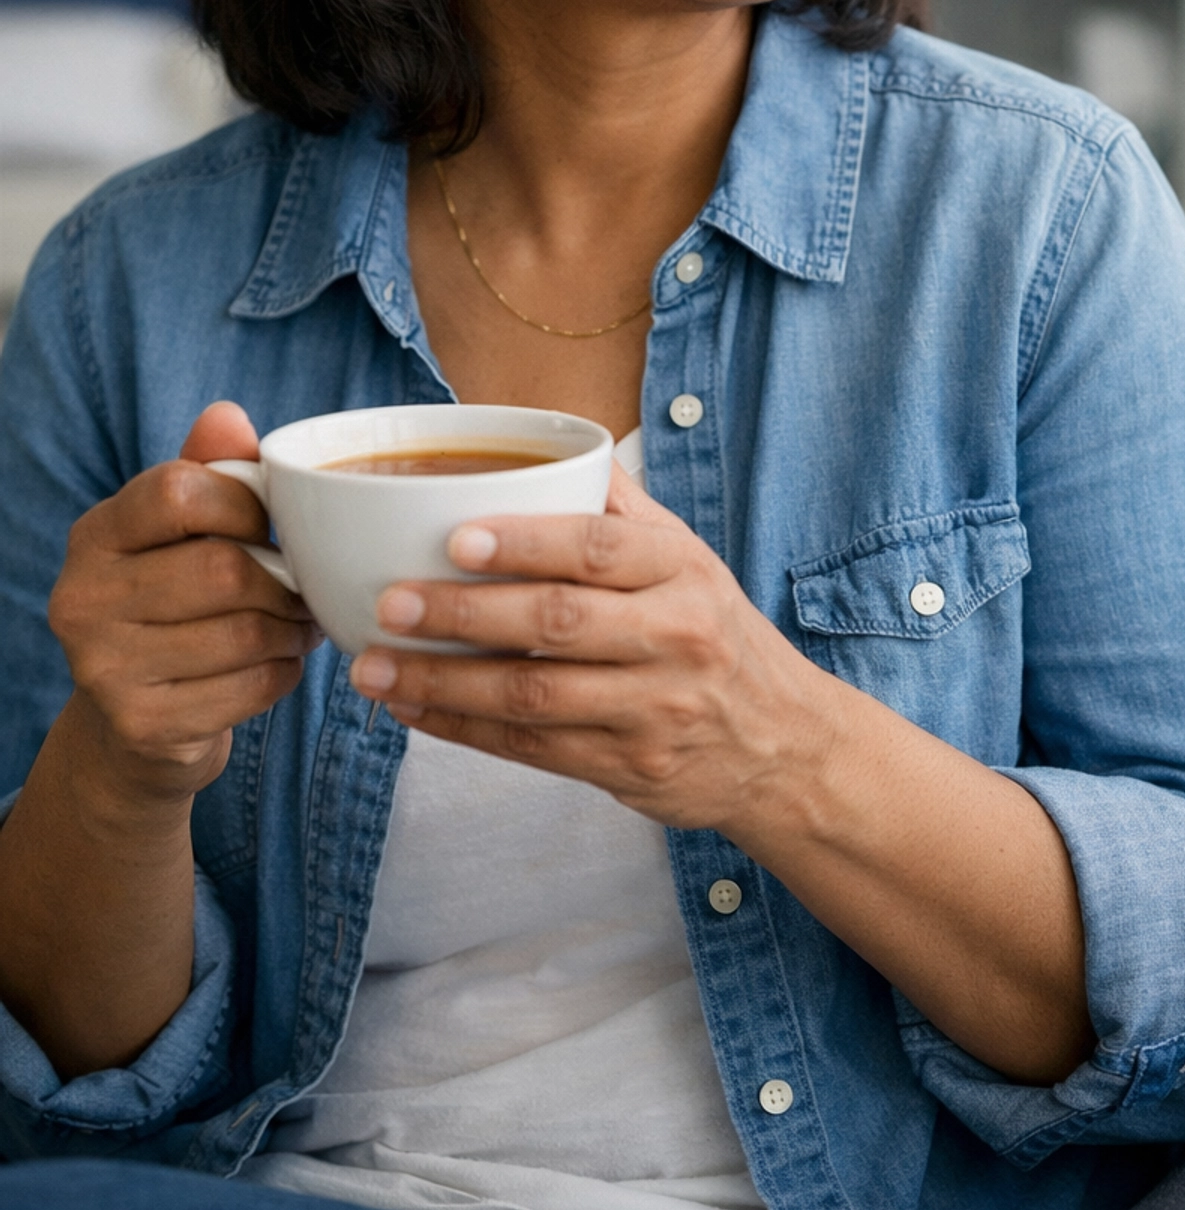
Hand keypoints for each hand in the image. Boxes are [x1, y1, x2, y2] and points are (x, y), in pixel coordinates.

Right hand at [49, 402, 321, 807]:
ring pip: (244, 632)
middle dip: (284, 580)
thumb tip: (226, 415)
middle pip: (222, 570)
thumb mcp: (181, 533)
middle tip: (305, 587)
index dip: (244, 505)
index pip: (177, 491)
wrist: (132, 725)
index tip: (265, 526)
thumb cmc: (172, 604)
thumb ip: (208, 471)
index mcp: (94, 536)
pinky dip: (283, 673)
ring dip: (292, 629)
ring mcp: (103, 669)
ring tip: (299, 624)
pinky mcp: (142, 725)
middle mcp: (82, 599)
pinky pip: (250, 687)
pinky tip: (276, 663)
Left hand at [348, 464, 829, 831]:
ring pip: (534, 695)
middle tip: (391, 604)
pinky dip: (466, 730)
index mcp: (683, 571)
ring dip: (444, 683)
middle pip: (558, 623)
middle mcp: (674, 638)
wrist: (785, 744)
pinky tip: (416, 710)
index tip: (454, 538)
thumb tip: (555, 441)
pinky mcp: (629, 767)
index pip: (598, 548)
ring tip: (375, 669)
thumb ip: (622, 510)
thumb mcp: (691, 561)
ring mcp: (653, 710)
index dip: (524, 542)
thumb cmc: (717, 635)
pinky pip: (532, 748)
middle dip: (463, 615)